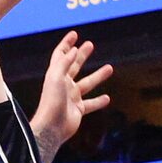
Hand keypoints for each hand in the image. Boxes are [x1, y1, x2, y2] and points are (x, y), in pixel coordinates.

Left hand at [32, 30, 112, 152]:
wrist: (51, 128)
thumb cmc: (51, 102)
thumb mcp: (56, 78)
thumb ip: (64, 63)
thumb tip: (73, 49)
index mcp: (56, 75)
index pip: (61, 55)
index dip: (67, 44)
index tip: (75, 34)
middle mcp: (63, 85)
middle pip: (74, 66)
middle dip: (82, 55)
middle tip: (90, 44)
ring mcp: (71, 97)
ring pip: (87, 83)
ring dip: (98, 76)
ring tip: (110, 67)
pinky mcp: (78, 110)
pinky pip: (91, 104)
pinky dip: (98, 101)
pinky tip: (107, 98)